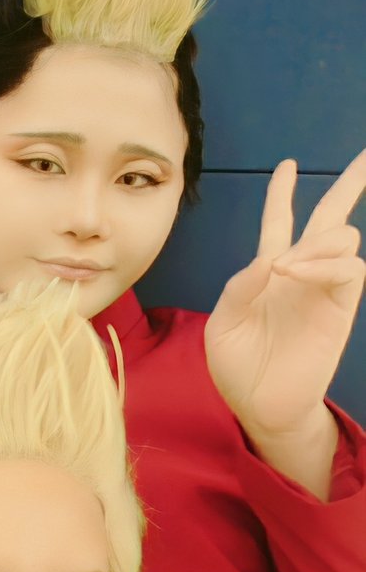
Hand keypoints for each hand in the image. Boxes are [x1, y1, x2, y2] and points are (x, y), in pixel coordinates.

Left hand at [205, 150, 364, 443]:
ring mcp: (322, 289)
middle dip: (349, 185)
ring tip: (287, 265)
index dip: (282, 194)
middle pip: (330, 217)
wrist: (259, 405)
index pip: (280, 222)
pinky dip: (326, 263)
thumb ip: (239, 288)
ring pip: (343, 237)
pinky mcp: (340, 308)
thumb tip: (268, 259)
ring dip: (318, 239)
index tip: (287, 166)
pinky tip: (297, 273)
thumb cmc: (237, 366)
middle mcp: (300, 273)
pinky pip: (350, 270)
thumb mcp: (223, 324)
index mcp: (267, 272)